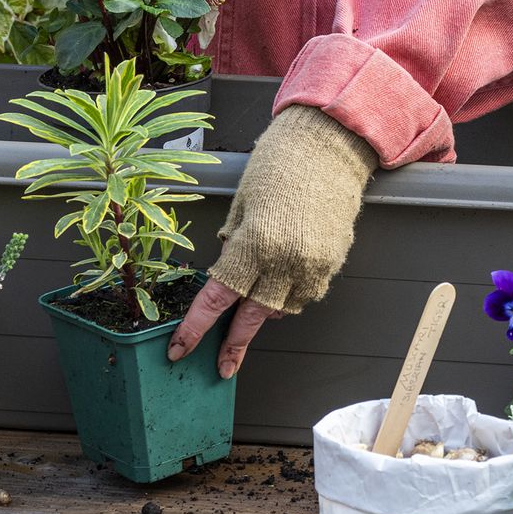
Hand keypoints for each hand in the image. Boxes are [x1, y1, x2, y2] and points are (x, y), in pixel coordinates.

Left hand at [165, 105, 378, 378]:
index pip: (217, 297)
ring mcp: (312, 265)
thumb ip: (233, 241)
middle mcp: (284, 261)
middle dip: (234, 344)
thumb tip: (227, 271)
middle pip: (253, 317)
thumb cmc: (279, 164)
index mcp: (253, 243)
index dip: (196, 328)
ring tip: (255, 300)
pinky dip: (291, 295)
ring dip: (264, 312)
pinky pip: (306, 294)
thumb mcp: (242, 202)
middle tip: (223, 366)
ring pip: (282, 310)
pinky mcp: (332, 263)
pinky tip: (283, 279)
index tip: (180, 349)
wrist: (329, 147)